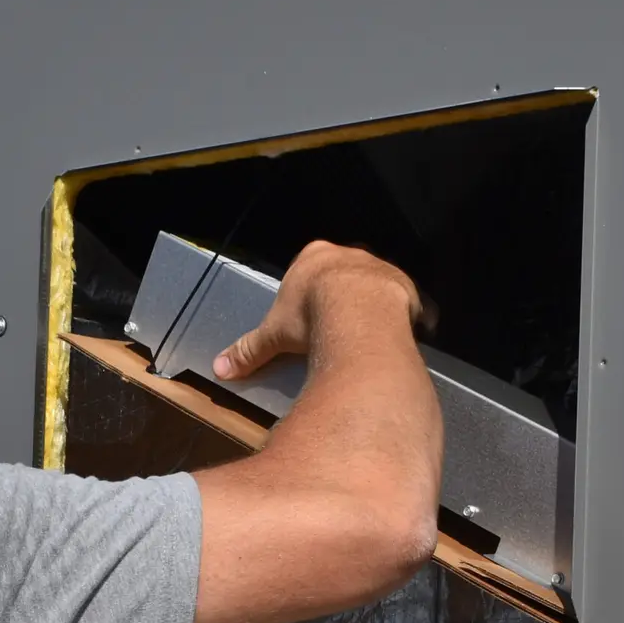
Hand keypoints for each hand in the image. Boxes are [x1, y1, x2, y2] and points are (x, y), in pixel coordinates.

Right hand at [212, 241, 422, 381]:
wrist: (359, 314)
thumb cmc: (308, 317)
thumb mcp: (273, 336)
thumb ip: (249, 350)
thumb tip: (218, 369)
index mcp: (313, 257)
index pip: (309, 269)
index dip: (309, 291)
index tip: (309, 315)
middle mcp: (348, 254)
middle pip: (343, 274)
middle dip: (341, 296)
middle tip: (336, 326)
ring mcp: (380, 266)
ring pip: (375, 284)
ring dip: (372, 304)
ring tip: (366, 333)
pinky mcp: (405, 285)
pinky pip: (405, 301)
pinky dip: (403, 317)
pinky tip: (396, 337)